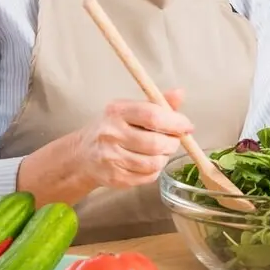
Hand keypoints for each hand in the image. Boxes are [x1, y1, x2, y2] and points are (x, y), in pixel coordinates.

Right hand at [73, 89, 193, 189]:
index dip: (175, 122)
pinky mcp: (114, 177)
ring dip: (164, 158)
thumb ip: (157, 104)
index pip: (152, 116)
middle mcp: (111, 134)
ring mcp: (111, 157)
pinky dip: (155, 171)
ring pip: (153, 163)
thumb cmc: (113, 128)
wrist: (83, 154)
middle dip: (172, 143)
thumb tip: (180, 93)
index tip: (186, 126)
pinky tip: (148, 163)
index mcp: (117, 111)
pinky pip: (147, 177)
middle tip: (173, 140)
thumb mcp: (131, 110)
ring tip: (160, 152)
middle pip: (155, 143)